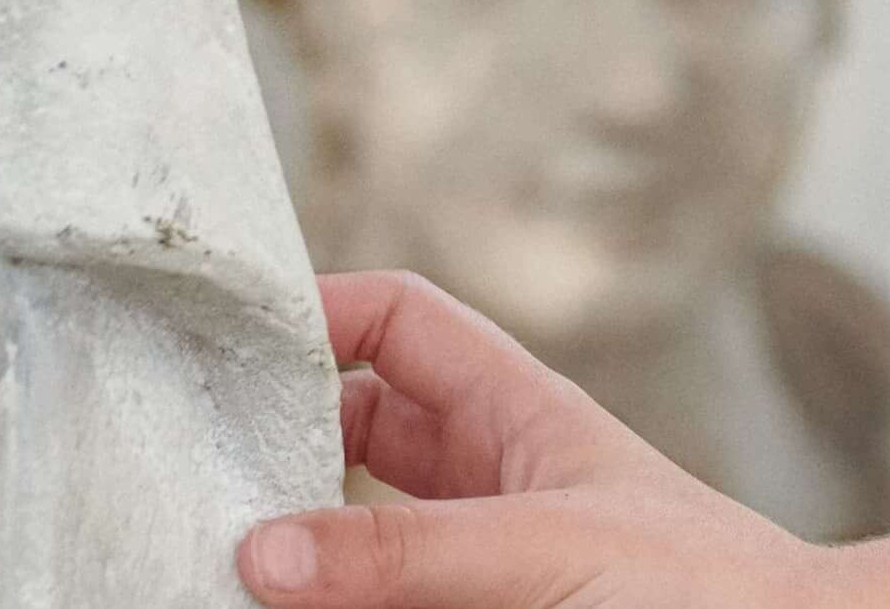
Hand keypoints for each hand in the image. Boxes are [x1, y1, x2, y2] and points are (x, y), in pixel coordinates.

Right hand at [237, 272, 837, 608]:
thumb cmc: (708, 589)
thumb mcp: (545, 547)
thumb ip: (407, 548)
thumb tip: (263, 550)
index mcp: (516, 413)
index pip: (398, 323)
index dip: (315, 310)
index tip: (219, 340)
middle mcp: (486, 479)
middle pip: (347, 427)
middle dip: (271, 436)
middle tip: (180, 466)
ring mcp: (474, 554)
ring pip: (348, 527)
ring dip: (283, 534)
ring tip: (190, 547)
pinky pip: (372, 596)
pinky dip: (317, 595)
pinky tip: (261, 601)